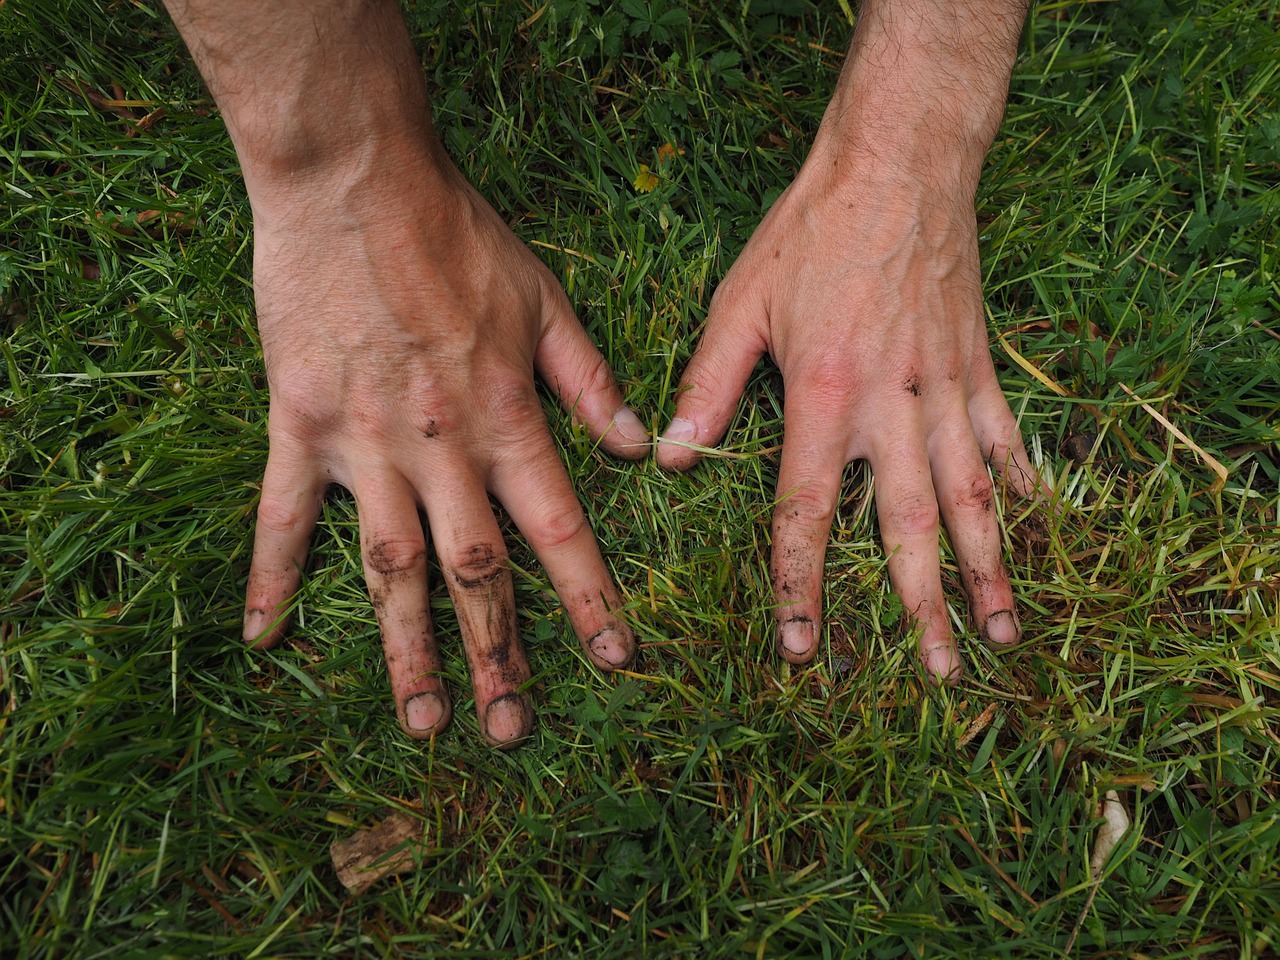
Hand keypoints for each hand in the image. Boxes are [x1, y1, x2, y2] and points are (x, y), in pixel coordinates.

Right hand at [240, 155, 648, 745]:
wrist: (354, 181)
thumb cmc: (456, 235)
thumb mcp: (545, 301)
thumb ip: (591, 382)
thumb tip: (644, 447)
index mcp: (505, 419)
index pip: (560, 531)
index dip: (591, 600)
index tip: (614, 660)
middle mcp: (440, 448)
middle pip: (475, 572)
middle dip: (499, 656)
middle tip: (511, 732)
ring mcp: (363, 444)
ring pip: (389, 568)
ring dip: (407, 649)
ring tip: (422, 720)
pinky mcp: (297, 425)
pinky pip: (281, 516)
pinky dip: (271, 576)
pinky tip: (264, 638)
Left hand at [657, 148, 1037, 680]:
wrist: (897, 163)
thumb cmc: (810, 231)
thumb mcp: (740, 303)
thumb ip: (706, 384)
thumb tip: (673, 455)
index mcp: (823, 396)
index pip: (808, 512)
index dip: (802, 586)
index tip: (805, 647)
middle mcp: (892, 405)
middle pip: (907, 525)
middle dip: (921, 605)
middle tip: (936, 671)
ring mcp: (945, 387)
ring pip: (972, 494)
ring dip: (988, 566)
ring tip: (1003, 629)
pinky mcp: (977, 362)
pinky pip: (1003, 434)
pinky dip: (1020, 481)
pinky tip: (1032, 522)